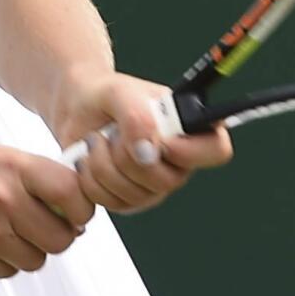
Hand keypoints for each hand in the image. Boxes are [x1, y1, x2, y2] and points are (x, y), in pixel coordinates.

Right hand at [0, 144, 94, 278]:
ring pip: (36, 259)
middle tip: (45, 229)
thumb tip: (69, 198)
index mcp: (14, 166)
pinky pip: (8, 271)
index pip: (72, 193)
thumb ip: (29, 174)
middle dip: (58, 237)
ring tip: (10, 235)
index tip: (76, 211)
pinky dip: (4, 263)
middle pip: (62, 237)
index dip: (81, 208)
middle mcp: (5, 197)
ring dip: (30, 252)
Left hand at [56, 73, 232, 213]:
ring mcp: (153, 185)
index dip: (190, 151)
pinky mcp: (128, 201)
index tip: (159, 140)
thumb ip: (137, 115)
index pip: (216, 149)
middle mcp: (177, 162)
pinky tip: (89, 159)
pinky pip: (111, 204)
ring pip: (134, 195)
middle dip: (127, 156)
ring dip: (102, 165)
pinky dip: (90, 180)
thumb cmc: (106, 96)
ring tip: (96, 141)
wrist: (77, 109)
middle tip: (112, 132)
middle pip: (166, 180)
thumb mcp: (119, 91)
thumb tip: (148, 150)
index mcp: (188, 128)